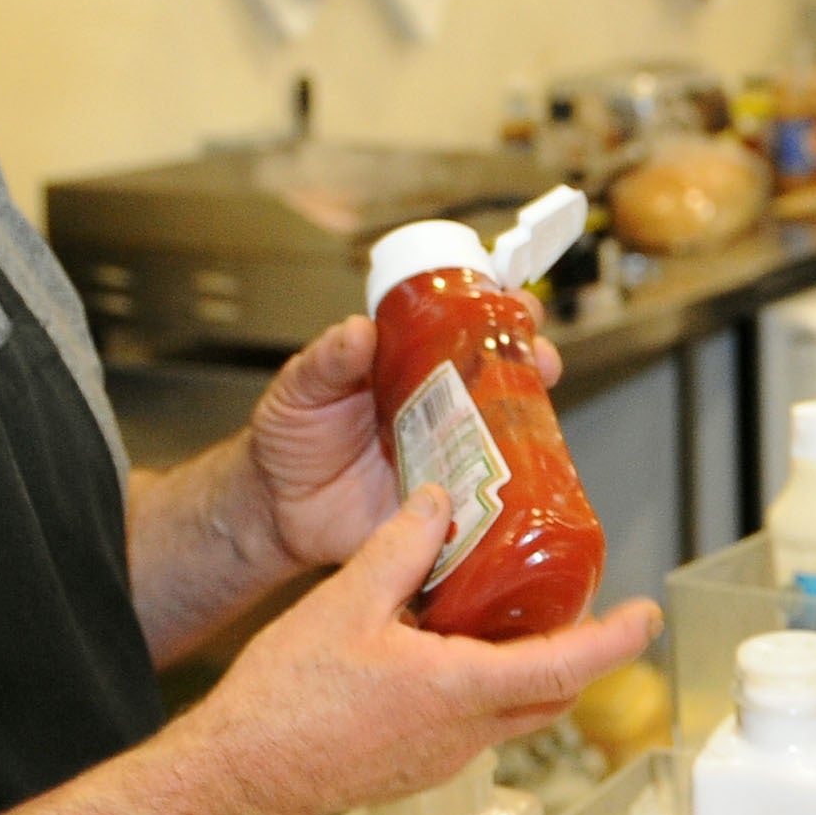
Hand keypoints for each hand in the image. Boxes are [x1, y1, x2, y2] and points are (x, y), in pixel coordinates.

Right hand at [181, 489, 658, 814]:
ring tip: (515, 617)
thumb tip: (441, 504)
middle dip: (581, 654)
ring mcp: (441, 756)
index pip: (566, 665)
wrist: (237, 776)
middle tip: (589, 612)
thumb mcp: (344, 603)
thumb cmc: (285, 702)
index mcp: (458, 690)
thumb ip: (401, 548)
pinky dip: (484, 686)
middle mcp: (463, 732)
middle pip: (551, 694)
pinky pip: (473, 723)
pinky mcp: (415, 766)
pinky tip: (448, 651)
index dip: (615, 640)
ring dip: (527, 669)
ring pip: (512, 711)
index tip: (645, 617)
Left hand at [233, 310, 563, 577]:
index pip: (463, 333)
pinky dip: (503, 497)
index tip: (514, 304)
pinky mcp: (441, 510)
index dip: (496, 316)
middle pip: (501, 382)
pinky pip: (481, 503)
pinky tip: (518, 486)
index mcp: (410, 371)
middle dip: (532, 365)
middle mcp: (439, 412)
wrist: (276, 509)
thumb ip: (328, 359)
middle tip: (540, 359)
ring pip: (503, 440)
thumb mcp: (302, 386)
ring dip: (530, 427)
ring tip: (538, 418)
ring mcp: (445, 460)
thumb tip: (359, 329)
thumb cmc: (290, 437)